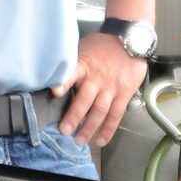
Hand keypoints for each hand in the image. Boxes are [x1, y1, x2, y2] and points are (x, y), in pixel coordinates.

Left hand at [52, 31, 148, 146]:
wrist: (129, 39)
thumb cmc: (102, 45)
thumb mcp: (83, 48)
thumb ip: (72, 64)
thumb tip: (51, 74)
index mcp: (85, 65)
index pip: (73, 73)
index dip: (64, 82)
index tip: (55, 92)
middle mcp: (97, 78)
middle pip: (85, 100)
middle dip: (74, 116)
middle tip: (64, 130)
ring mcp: (111, 88)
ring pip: (99, 111)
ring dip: (89, 127)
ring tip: (79, 140)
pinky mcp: (123, 94)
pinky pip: (116, 115)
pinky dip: (108, 129)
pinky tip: (100, 140)